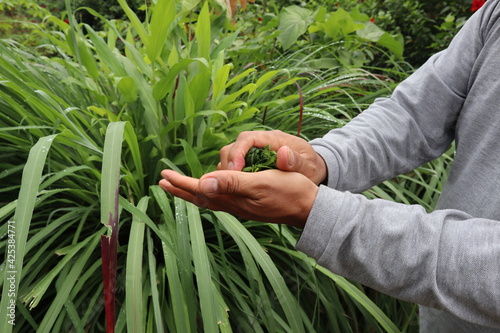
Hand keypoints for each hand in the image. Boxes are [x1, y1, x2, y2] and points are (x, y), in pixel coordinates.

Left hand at [159, 169, 318, 227]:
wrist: (309, 207)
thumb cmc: (289, 192)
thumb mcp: (261, 183)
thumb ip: (232, 183)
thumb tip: (203, 183)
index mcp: (234, 198)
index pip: (201, 190)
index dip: (182, 183)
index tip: (164, 176)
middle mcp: (234, 205)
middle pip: (201, 197)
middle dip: (181, 189)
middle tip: (163, 182)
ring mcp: (241, 206)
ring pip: (210, 199)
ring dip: (193, 191)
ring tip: (181, 185)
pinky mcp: (250, 204)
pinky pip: (222, 200)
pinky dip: (210, 193)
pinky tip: (211, 191)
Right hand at [218, 130, 326, 184]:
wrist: (312, 170)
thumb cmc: (310, 167)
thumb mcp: (308, 166)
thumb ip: (296, 161)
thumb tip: (282, 153)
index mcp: (272, 138)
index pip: (247, 138)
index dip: (237, 152)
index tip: (235, 171)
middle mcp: (259, 142)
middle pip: (233, 146)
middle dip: (228, 163)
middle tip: (228, 182)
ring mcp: (253, 152)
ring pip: (230, 156)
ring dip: (226, 171)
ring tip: (228, 187)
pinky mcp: (250, 161)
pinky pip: (234, 166)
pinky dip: (230, 176)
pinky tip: (233, 189)